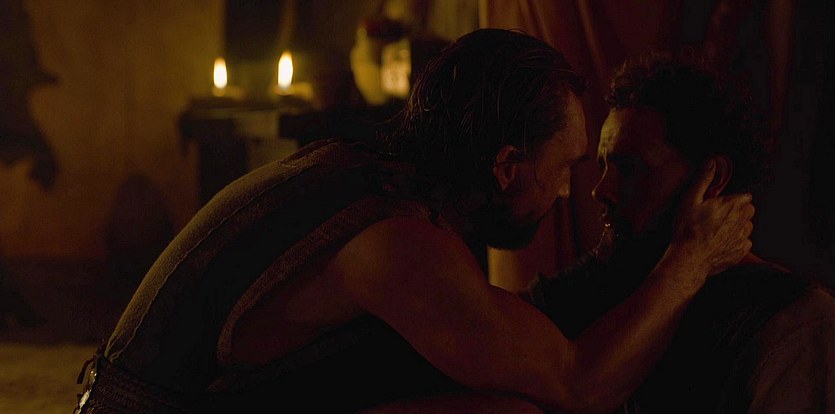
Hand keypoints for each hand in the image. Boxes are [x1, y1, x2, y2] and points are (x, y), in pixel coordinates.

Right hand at [669, 158, 754, 276]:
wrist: (688, 258)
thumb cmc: (687, 229)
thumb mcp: (690, 200)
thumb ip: (703, 179)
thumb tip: (712, 162)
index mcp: (732, 205)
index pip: (746, 197)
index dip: (734, 199)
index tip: (722, 203)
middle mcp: (742, 220)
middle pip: (749, 210)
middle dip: (738, 211)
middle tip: (719, 216)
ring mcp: (743, 237)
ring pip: (747, 227)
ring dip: (738, 226)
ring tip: (718, 230)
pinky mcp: (740, 252)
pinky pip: (744, 243)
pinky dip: (735, 242)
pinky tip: (720, 242)